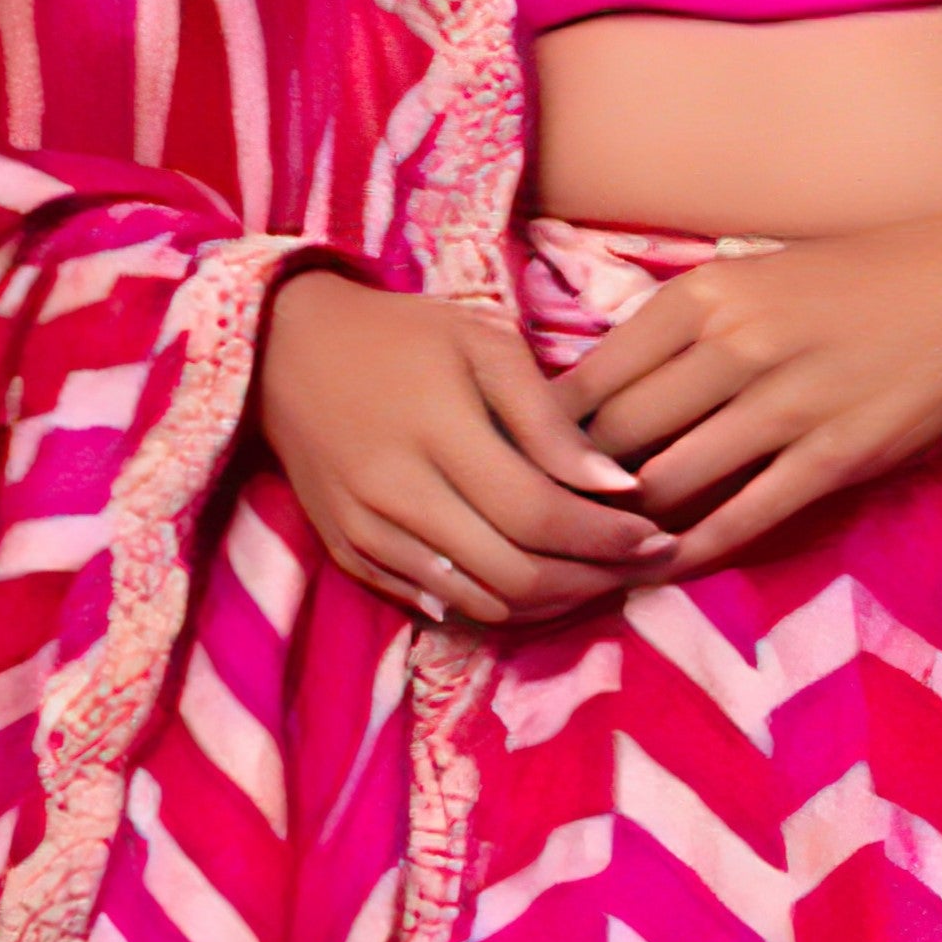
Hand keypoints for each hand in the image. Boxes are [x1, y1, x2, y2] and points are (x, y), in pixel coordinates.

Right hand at [251, 262, 669, 626]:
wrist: (283, 349)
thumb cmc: (401, 336)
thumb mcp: (483, 344)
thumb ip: (549, 418)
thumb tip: (617, 485)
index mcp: (436, 433)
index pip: (538, 515)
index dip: (606, 540)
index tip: (658, 539)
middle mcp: (395, 496)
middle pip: (515, 575)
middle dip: (593, 581)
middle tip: (642, 567)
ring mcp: (366, 534)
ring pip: (480, 603)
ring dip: (552, 604)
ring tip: (600, 578)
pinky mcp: (348, 554)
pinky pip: (437, 605)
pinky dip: (498, 606)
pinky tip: (538, 583)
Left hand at [558, 204, 941, 579]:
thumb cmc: (857, 276)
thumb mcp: (751, 275)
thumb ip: (682, 330)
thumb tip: (602, 395)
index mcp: (701, 295)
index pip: (588, 380)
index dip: (547, 436)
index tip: (529, 466)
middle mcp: (733, 346)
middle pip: (615, 439)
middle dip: (576, 490)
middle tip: (551, 524)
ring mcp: (784, 405)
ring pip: (667, 483)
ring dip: (627, 526)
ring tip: (599, 553)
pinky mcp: (833, 456)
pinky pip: (743, 517)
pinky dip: (695, 549)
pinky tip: (666, 567)